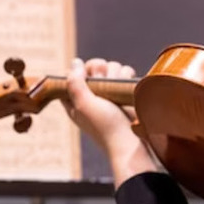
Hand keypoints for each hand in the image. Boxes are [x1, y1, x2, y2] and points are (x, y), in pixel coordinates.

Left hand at [64, 58, 155, 186]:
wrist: (131, 141)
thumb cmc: (106, 127)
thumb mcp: (84, 105)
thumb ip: (76, 83)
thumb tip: (75, 62)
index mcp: (75, 99)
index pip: (73, 74)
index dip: (79, 71)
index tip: (87, 77)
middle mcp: (91, 94)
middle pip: (94, 66)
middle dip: (101, 71)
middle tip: (103, 84)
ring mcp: (109, 92)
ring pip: (111, 67)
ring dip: (115, 75)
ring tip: (116, 91)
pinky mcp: (124, 91)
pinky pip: (124, 72)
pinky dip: (126, 76)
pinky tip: (125, 88)